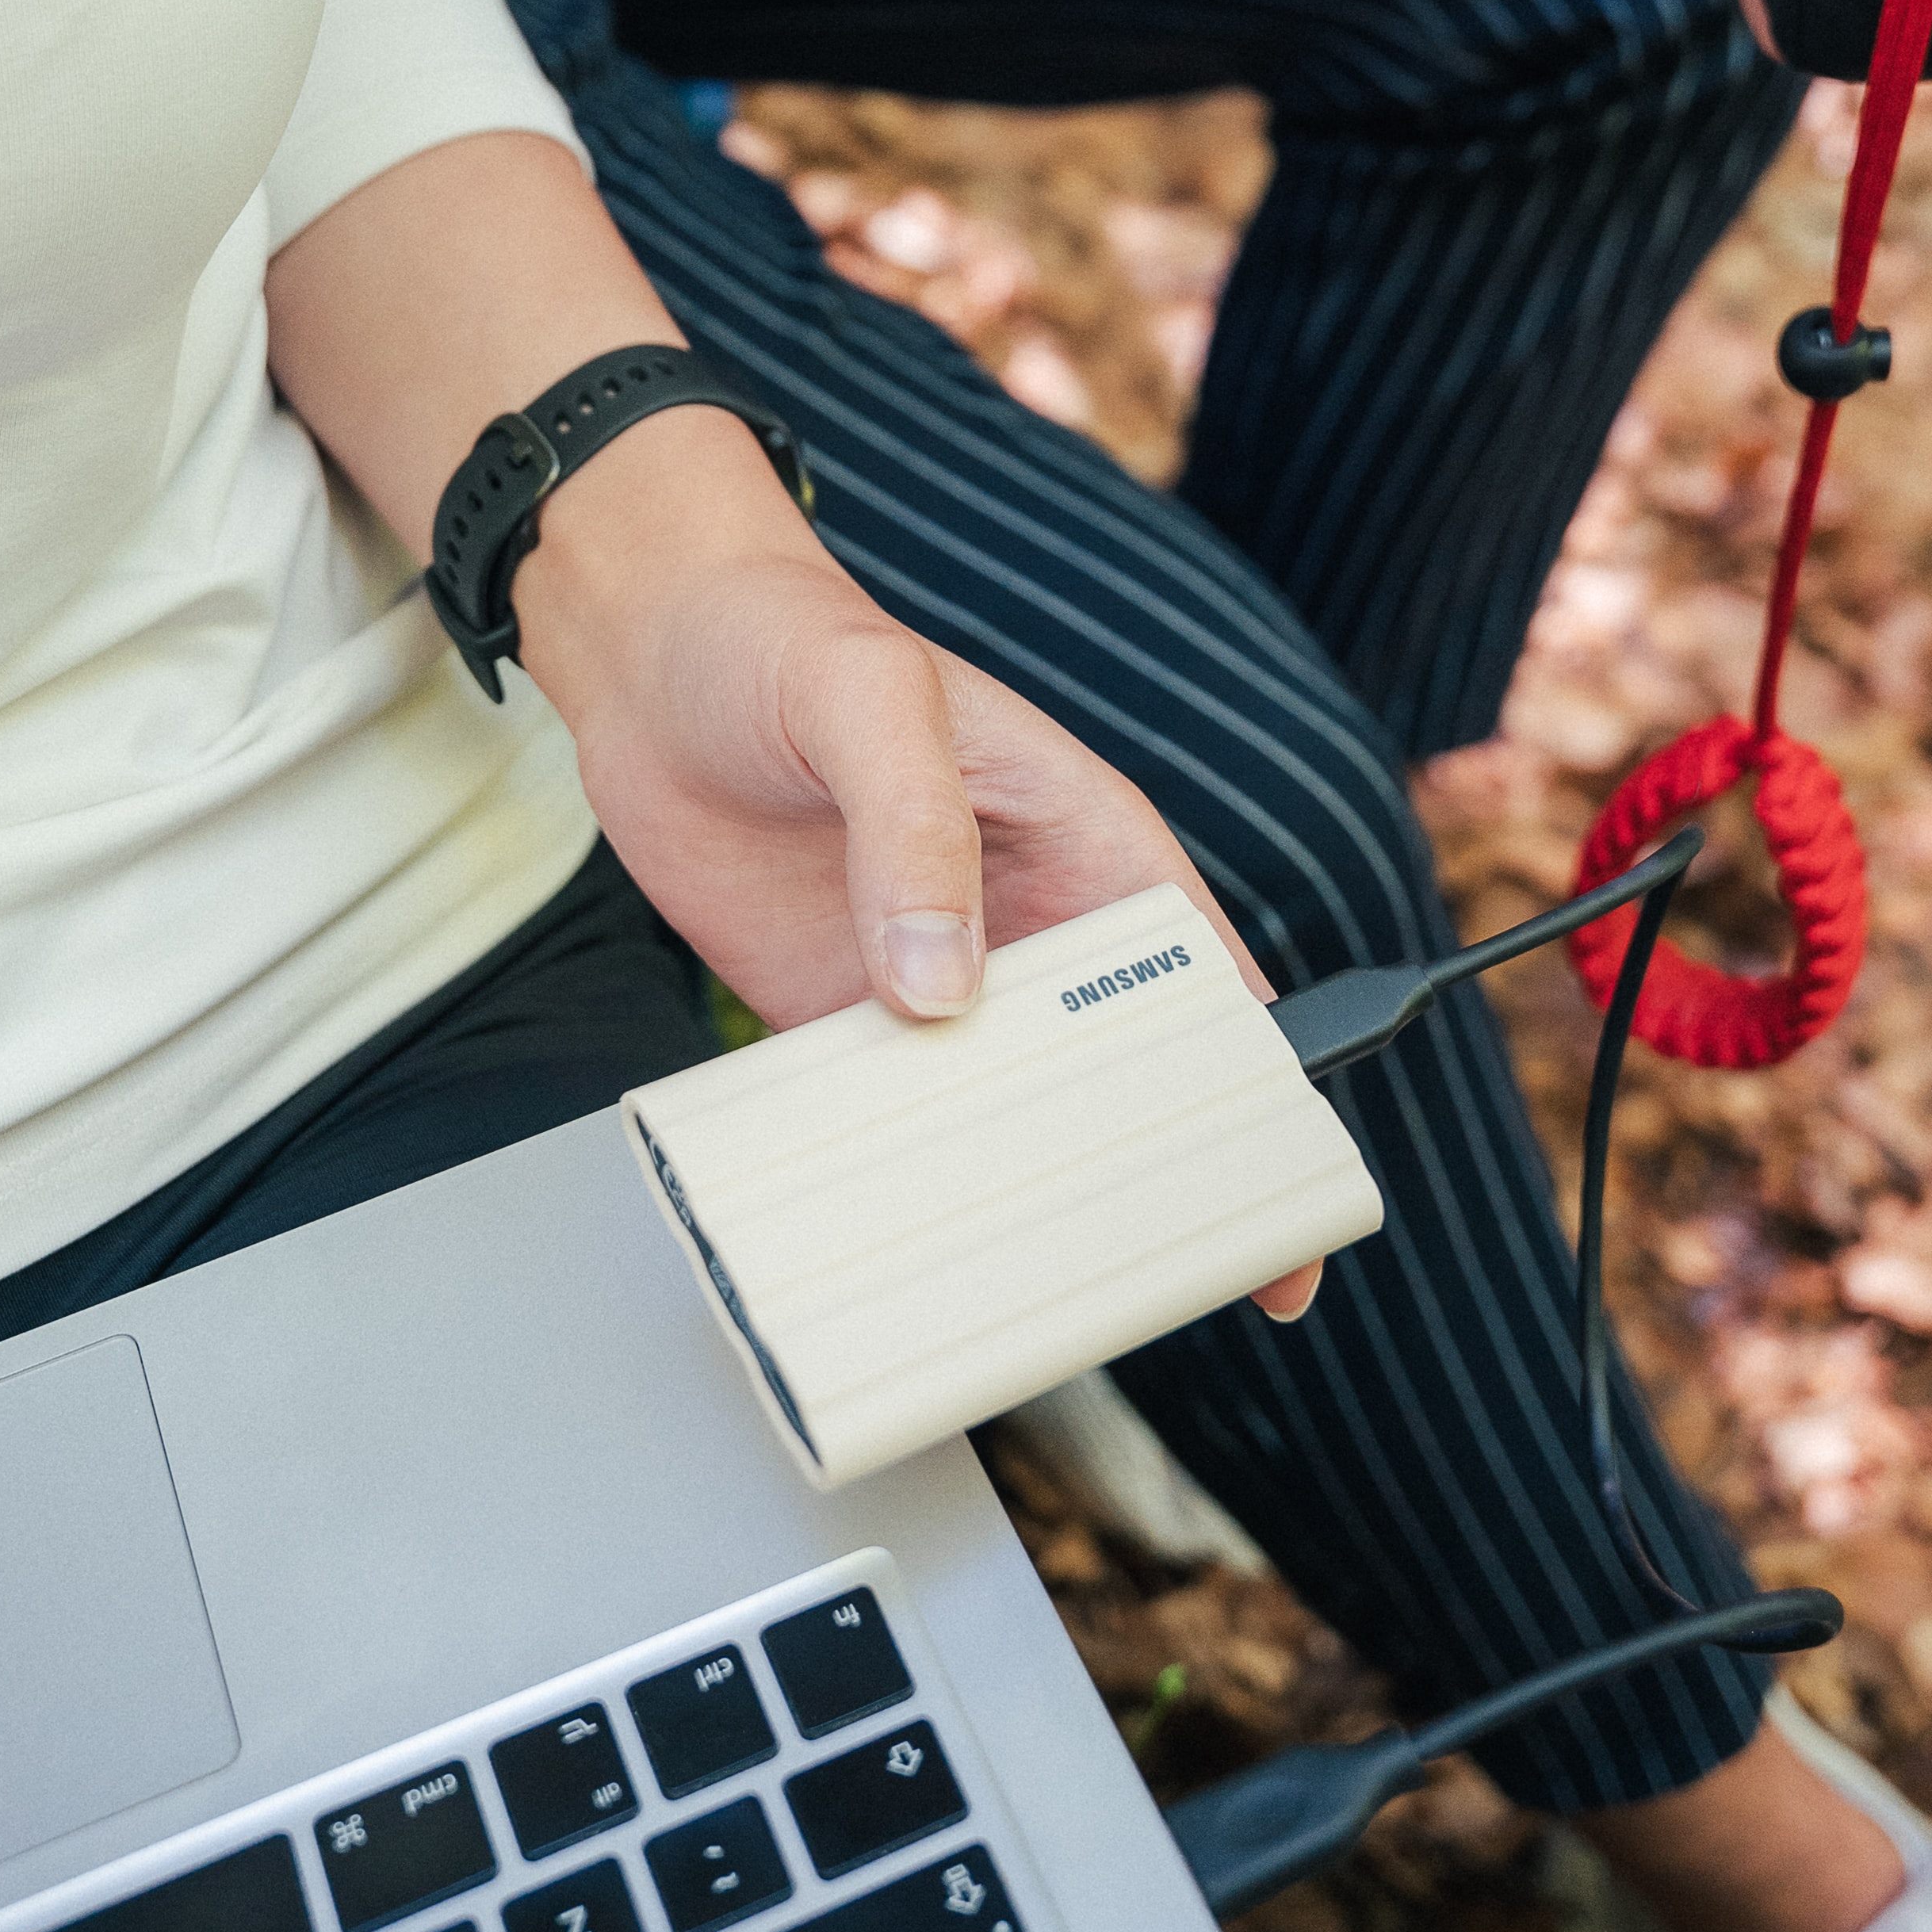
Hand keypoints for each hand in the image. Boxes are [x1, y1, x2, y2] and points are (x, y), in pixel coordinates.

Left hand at [520, 419, 1320, 1316]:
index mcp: (1082, 840)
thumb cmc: (786, 636)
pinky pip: (879, 1117)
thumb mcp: (875, 701)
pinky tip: (885, 1241)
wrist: (648, 653)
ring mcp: (927, 978)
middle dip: (1145, 1167)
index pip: (1199, 972)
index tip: (1283, 1176)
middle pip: (1114, 1070)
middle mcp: (1022, 924)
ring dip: (1011, 1189)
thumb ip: (916, 830)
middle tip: (1170, 1281)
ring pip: (999, 1113)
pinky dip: (886, 1175)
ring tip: (1026, 1296)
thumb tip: (943, 991)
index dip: (1253, 1074)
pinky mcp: (832, 1013)